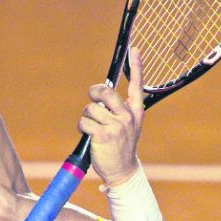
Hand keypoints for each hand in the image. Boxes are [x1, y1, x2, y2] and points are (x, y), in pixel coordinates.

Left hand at [79, 48, 145, 187]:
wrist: (122, 171)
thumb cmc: (121, 146)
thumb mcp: (127, 126)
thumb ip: (119, 110)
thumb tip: (101, 93)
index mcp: (136, 112)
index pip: (137, 85)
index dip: (136, 66)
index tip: (135, 49)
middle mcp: (128, 117)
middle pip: (105, 92)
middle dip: (93, 93)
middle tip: (92, 99)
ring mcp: (117, 126)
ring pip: (91, 109)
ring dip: (87, 117)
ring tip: (94, 128)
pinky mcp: (103, 135)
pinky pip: (84, 122)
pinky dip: (83, 128)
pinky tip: (90, 137)